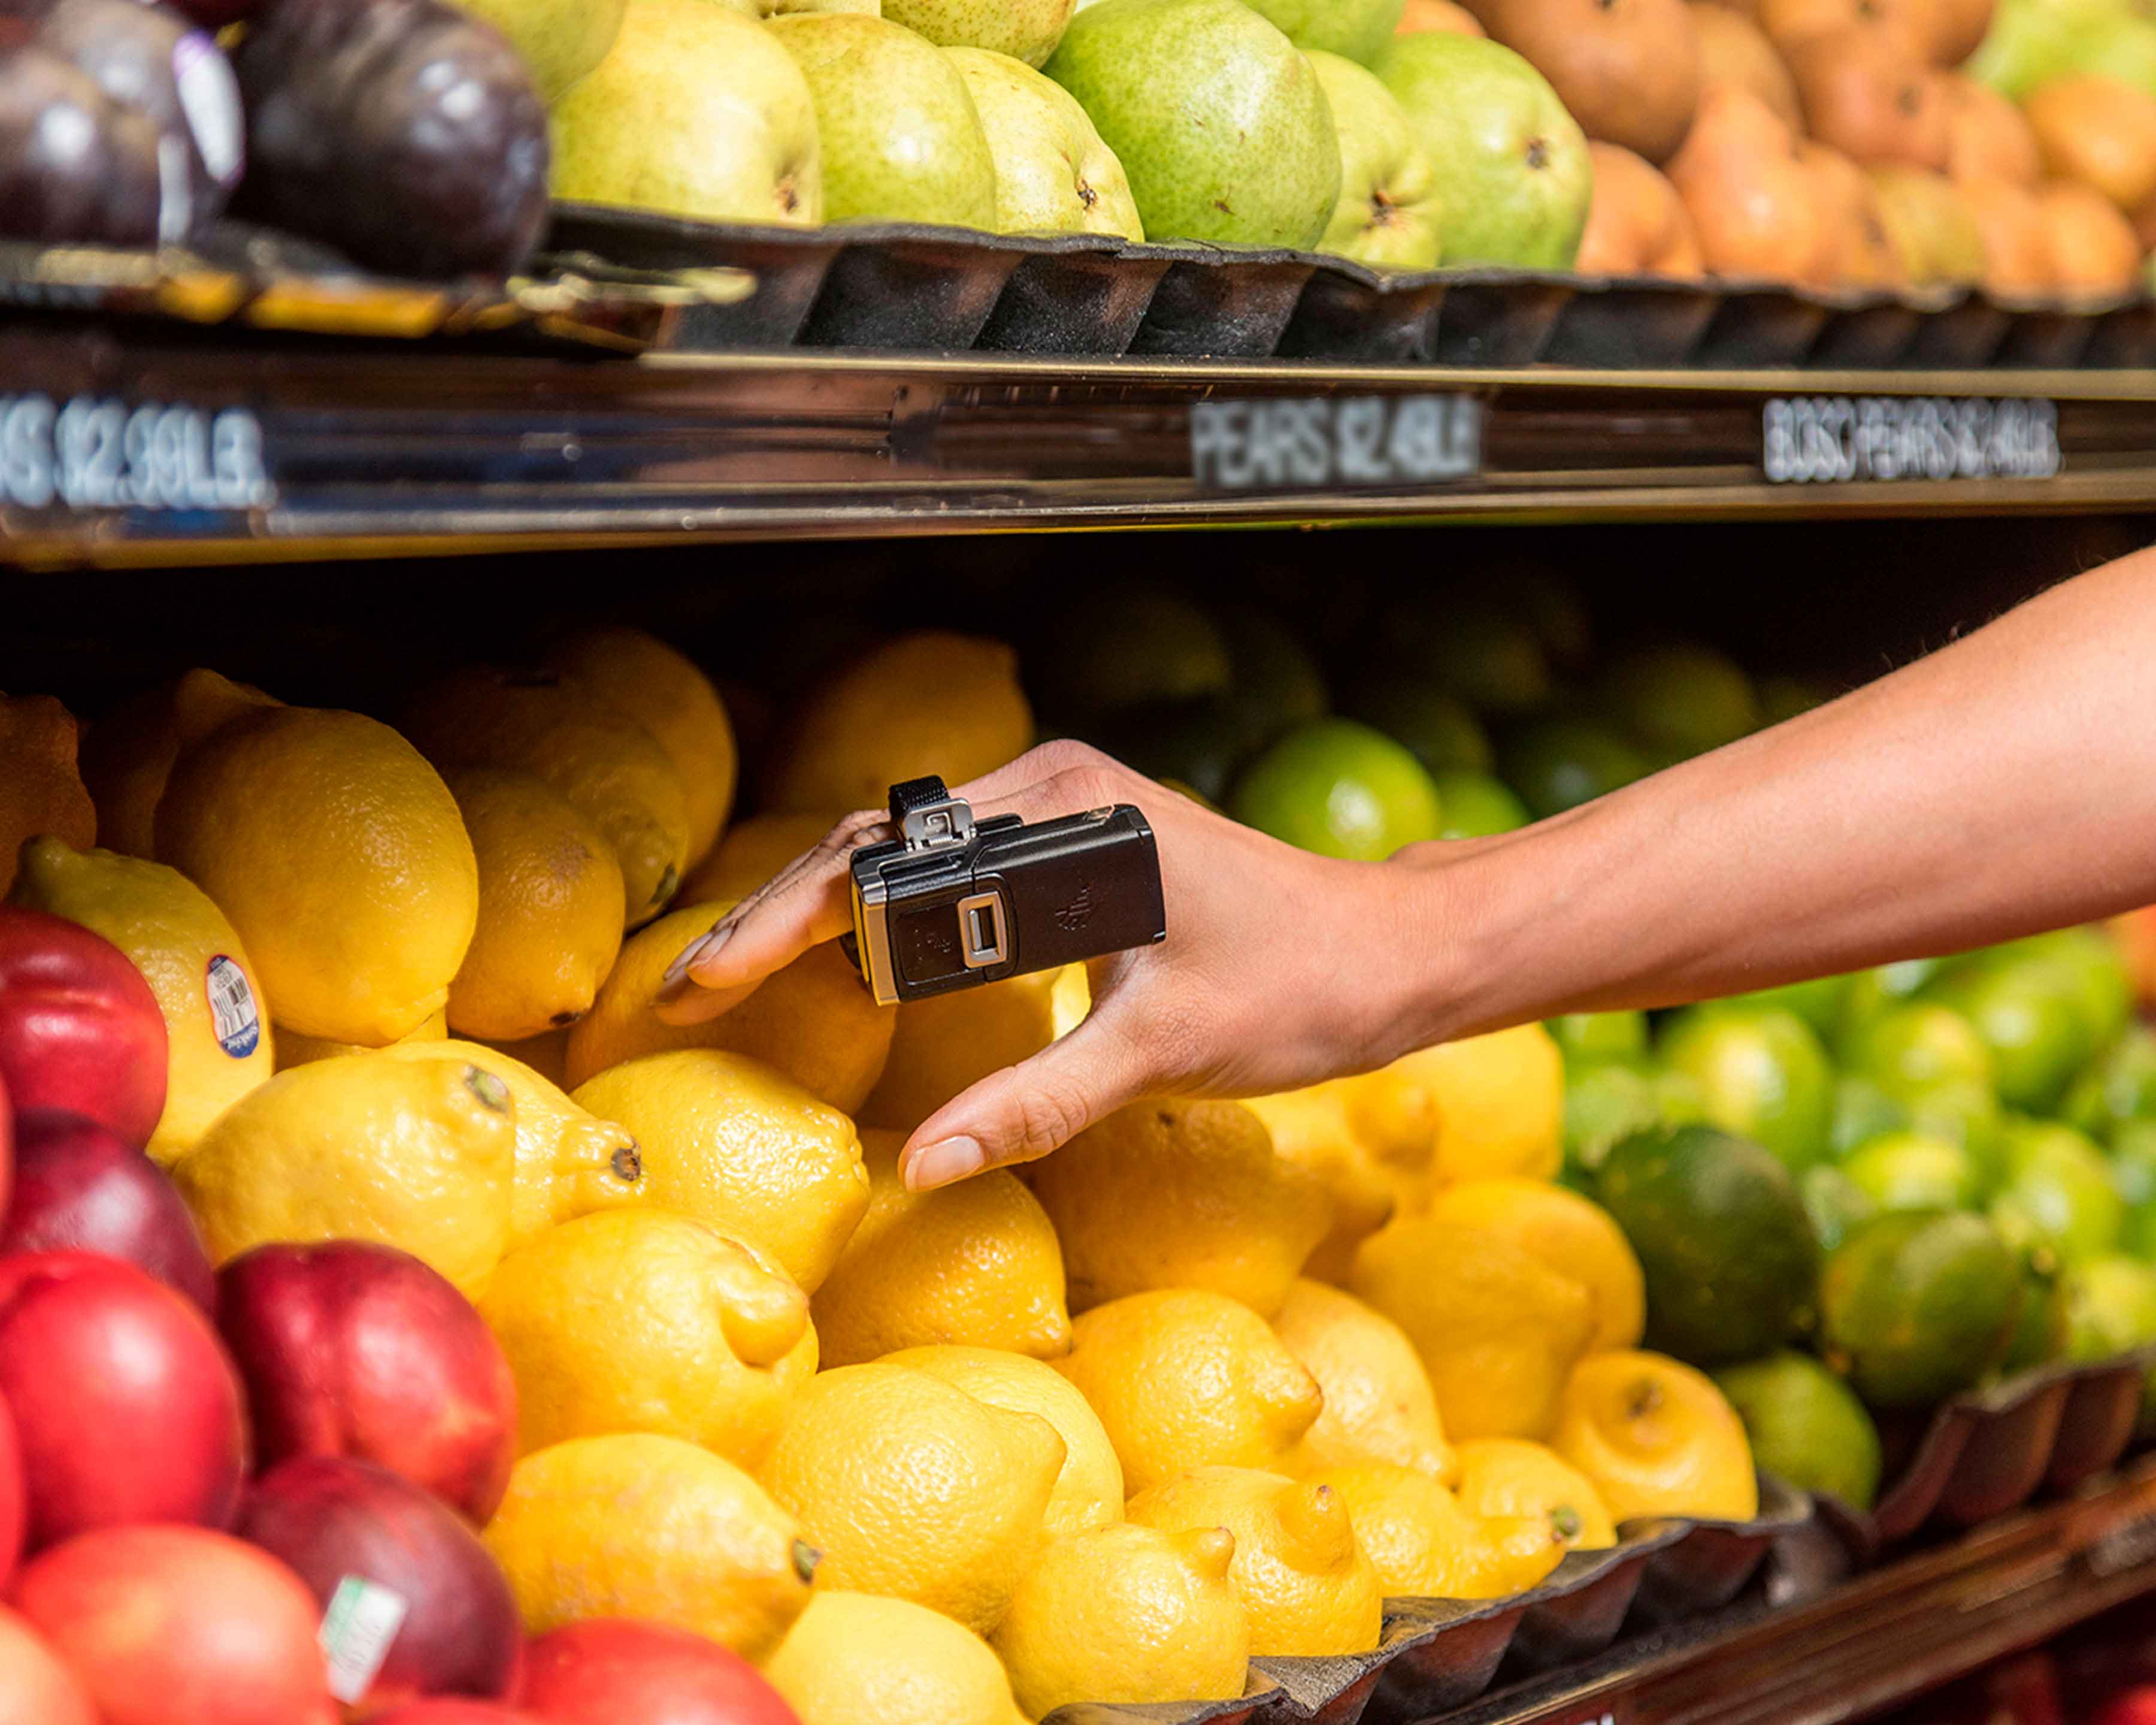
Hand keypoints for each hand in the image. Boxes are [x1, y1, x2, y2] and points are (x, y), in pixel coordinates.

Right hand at [652, 741, 1446, 1190]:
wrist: (1395, 952)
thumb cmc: (1302, 987)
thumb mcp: (1163, 1050)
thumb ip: (1036, 1105)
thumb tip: (917, 1172)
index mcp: (1063, 812)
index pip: (881, 863)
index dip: (778, 925)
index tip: (700, 986)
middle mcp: (1055, 791)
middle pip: (878, 847)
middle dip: (777, 917)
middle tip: (686, 988)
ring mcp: (1068, 813)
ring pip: (913, 857)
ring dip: (826, 913)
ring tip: (737, 976)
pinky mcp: (1083, 847)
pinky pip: (960, 874)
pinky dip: (890, 916)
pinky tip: (848, 964)